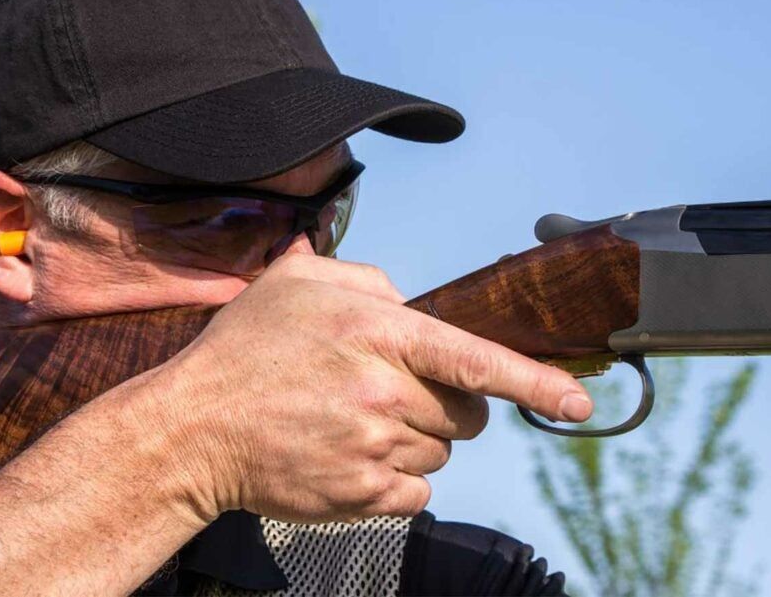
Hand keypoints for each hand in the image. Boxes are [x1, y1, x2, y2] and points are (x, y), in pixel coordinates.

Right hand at [157, 252, 592, 524]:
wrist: (191, 431)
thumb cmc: (241, 351)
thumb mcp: (295, 282)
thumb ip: (364, 277)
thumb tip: (408, 302)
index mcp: (373, 331)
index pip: (474, 357)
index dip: (535, 381)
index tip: (579, 401)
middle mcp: (382, 391)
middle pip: (466, 411)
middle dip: (445, 401)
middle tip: (390, 391)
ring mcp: (373, 447)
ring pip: (441, 449)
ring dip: (412, 435)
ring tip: (350, 419)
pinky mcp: (361, 494)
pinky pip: (417, 488)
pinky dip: (396, 473)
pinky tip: (349, 452)